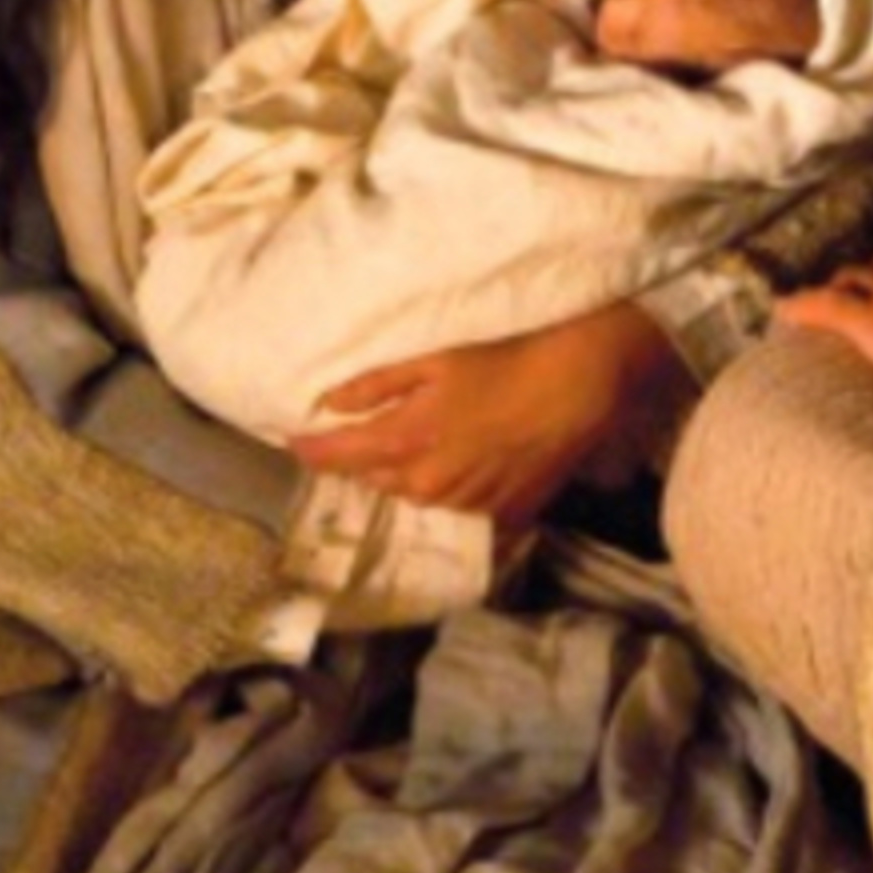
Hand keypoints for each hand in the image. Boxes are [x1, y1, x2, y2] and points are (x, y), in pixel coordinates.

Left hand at [291, 299, 685, 521]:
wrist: (579, 385)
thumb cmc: (505, 360)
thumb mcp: (434, 360)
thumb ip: (377, 385)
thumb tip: (327, 403)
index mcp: (406, 442)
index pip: (338, 456)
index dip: (311, 448)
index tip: (292, 440)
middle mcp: (428, 483)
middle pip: (375, 478)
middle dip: (362, 458)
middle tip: (364, 432)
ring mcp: (466, 503)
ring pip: (415, 493)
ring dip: (406, 472)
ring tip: (422, 441)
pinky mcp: (500, 512)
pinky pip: (457, 503)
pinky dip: (449, 484)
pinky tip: (465, 458)